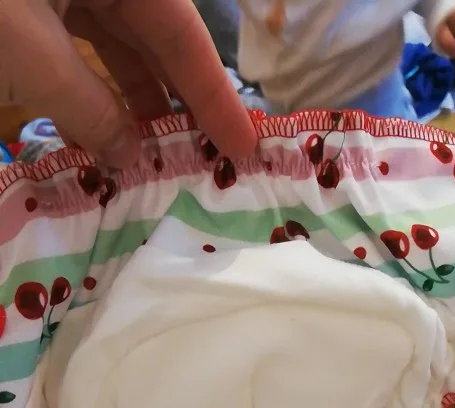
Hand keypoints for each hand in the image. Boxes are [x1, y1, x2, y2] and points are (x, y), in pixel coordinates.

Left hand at [0, 0, 256, 165]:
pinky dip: (85, 94)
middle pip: (153, 36)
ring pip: (112, 44)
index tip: (242, 142)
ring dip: (129, 104)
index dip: (212, 90)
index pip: (180, 29)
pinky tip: (95, 139)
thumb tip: (129, 155)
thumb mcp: (32, 59)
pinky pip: (71, 48)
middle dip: (174, 99)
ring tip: (151, 160)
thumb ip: (88, 108)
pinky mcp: (28, 6)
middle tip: (204, 157)